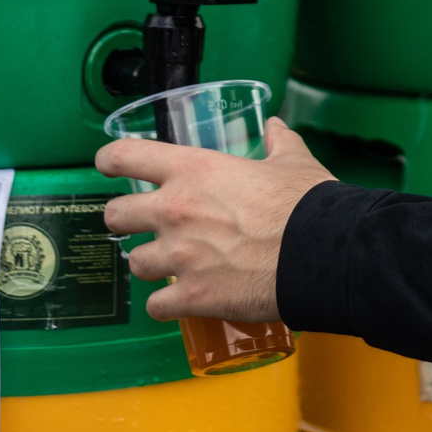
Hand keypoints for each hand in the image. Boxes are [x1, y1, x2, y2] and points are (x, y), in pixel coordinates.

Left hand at [96, 119, 336, 322]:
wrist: (325, 254)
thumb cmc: (307, 204)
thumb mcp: (292, 161)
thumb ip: (277, 141)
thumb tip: (275, 126)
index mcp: (194, 170)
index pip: (126, 156)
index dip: (111, 159)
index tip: (107, 164)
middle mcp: (175, 211)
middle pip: (115, 216)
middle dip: (124, 220)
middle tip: (140, 225)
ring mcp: (180, 257)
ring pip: (135, 264)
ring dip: (150, 264)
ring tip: (169, 266)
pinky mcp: (192, 297)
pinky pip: (156, 305)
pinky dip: (166, 305)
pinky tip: (180, 301)